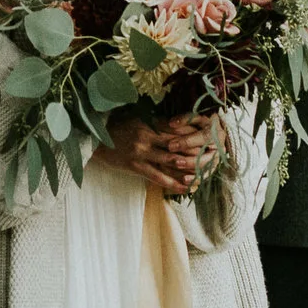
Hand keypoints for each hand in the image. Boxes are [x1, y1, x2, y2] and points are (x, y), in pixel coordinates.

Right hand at [91, 115, 212, 197]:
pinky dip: (172, 183)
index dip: (193, 135)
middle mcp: (148, 137)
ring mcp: (142, 152)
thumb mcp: (136, 120)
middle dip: (196, 152)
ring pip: (171, 162)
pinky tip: (184, 188)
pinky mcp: (135, 166)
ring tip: (204, 175)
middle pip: (178, 145)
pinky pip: (157, 176)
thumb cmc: (115, 129)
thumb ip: (154, 124)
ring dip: (188, 169)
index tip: (207, 140)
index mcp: (149, 124)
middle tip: (213, 158)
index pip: (177, 129)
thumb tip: (175, 127)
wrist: (93, 141)